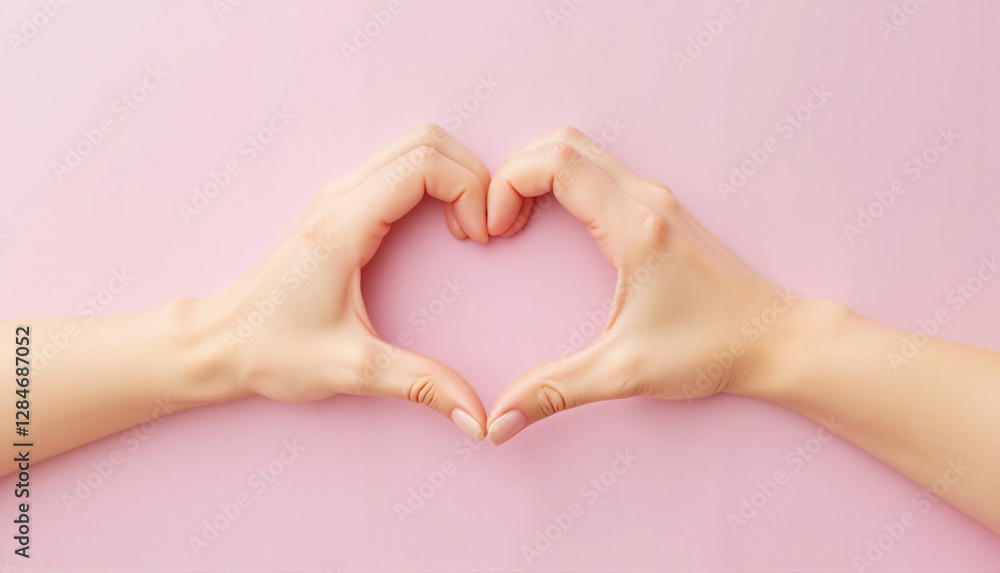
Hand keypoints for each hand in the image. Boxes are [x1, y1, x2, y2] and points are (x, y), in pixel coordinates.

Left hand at [186, 124, 490, 440]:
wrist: (217, 343)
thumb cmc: (271, 352)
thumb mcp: (351, 370)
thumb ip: (419, 384)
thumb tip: (476, 416)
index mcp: (343, 225)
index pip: (423, 163)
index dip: (469, 188)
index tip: (481, 237)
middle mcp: (340, 198)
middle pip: (425, 141)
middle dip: (471, 174)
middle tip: (484, 228)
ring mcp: (337, 197)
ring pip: (412, 147)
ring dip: (453, 174)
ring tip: (468, 228)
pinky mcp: (338, 207)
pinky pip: (398, 167)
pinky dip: (434, 181)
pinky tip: (443, 227)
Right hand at [484, 126, 811, 444]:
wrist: (774, 340)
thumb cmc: (711, 350)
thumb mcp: (624, 372)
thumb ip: (555, 392)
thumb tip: (498, 423)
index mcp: (635, 227)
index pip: (556, 163)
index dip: (508, 183)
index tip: (494, 231)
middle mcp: (646, 200)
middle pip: (563, 142)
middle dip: (515, 170)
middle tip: (497, 221)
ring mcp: (656, 200)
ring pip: (582, 150)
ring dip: (538, 172)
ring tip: (516, 220)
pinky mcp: (660, 210)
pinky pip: (600, 170)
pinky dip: (562, 180)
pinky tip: (551, 223)